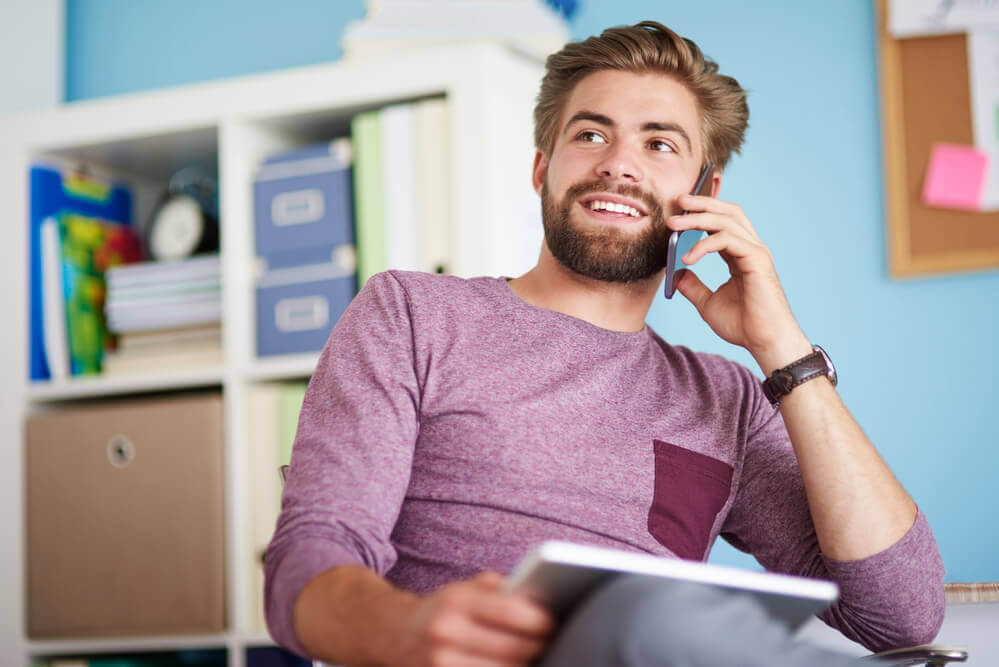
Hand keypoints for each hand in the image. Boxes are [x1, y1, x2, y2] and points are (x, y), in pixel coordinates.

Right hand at [391, 571, 554, 666]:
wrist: (395, 635)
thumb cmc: (442, 609)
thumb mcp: (464, 587)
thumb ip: (500, 589)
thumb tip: (539, 601)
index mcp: (455, 601)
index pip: (508, 611)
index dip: (537, 620)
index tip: (552, 621)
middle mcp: (446, 634)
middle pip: (512, 649)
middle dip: (538, 646)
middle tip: (551, 641)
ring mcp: (442, 665)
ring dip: (525, 665)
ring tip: (535, 655)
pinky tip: (514, 665)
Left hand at [669, 194, 811, 373]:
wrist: (764, 342)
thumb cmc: (744, 326)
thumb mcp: (708, 304)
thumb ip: (693, 286)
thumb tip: (675, 274)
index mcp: (741, 255)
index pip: (722, 223)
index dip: (702, 212)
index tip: (678, 210)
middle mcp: (751, 249)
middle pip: (728, 213)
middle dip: (702, 203)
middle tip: (677, 201)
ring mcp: (756, 252)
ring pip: (727, 221)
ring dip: (697, 219)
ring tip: (673, 224)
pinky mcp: (758, 260)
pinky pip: (728, 240)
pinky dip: (704, 245)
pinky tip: (687, 258)